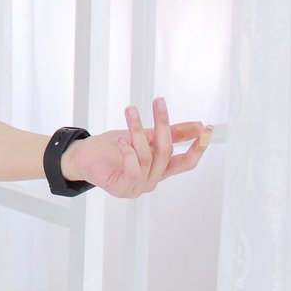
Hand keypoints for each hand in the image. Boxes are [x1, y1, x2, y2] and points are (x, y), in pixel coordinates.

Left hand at [61, 98, 212, 198]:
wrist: (83, 156)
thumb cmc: (112, 146)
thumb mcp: (144, 136)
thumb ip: (168, 133)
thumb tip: (198, 125)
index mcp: (160, 169)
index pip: (185, 162)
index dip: (198, 147)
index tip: (207, 128)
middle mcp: (153, 180)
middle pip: (166, 153)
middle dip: (163, 125)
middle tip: (159, 101)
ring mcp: (138, 187)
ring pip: (147, 156)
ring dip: (138, 131)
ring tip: (130, 111)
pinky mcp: (122, 189)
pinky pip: (133, 170)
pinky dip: (128, 152)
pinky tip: (121, 139)